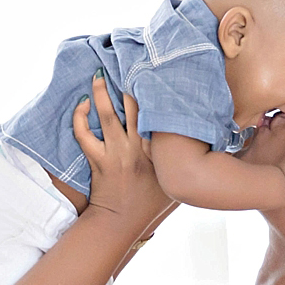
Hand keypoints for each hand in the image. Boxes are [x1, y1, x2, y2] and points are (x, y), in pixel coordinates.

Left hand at [71, 71, 172, 222]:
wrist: (120, 222)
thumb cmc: (150, 202)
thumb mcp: (175, 179)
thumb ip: (182, 158)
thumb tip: (204, 140)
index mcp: (159, 150)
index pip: (159, 113)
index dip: (156, 91)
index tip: (156, 72)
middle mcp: (139, 148)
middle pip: (134, 107)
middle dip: (129, 83)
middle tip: (125, 63)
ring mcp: (117, 154)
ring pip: (108, 116)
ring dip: (101, 93)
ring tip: (98, 76)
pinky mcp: (98, 161)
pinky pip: (85, 135)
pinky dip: (80, 118)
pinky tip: (82, 105)